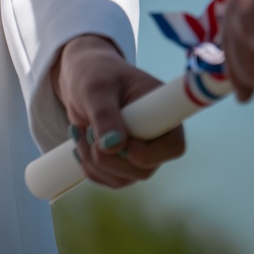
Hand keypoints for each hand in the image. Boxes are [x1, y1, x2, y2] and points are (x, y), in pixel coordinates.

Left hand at [51, 35, 183, 188]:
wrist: (80, 77)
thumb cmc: (95, 73)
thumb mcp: (96, 88)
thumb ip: (105, 115)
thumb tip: (114, 146)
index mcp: (162, 110)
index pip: (173, 146)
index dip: (148, 153)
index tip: (120, 141)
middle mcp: (156, 135)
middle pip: (143, 170)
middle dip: (109, 158)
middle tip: (87, 132)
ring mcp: (140, 152)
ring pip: (123, 179)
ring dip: (94, 162)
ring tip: (79, 131)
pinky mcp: (123, 162)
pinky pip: (109, 180)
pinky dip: (90, 167)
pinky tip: (80, 142)